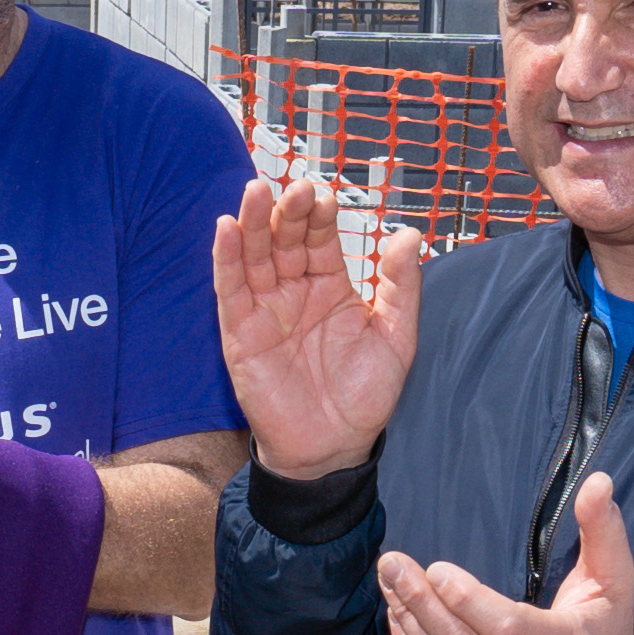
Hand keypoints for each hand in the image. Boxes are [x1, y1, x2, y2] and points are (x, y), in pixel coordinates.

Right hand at [214, 176, 424, 482]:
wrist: (334, 446)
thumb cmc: (365, 394)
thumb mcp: (396, 336)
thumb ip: (401, 286)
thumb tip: (408, 233)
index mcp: (329, 284)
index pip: (320, 237)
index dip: (320, 214)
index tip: (325, 195)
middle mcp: (294, 289)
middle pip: (284, 238)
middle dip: (288, 211)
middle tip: (296, 188)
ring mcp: (265, 309)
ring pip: (254, 255)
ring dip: (253, 222)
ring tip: (257, 191)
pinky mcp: (240, 333)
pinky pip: (230, 290)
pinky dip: (226, 259)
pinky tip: (227, 228)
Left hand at [379, 473, 633, 634]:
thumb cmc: (603, 627)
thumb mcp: (615, 577)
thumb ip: (603, 529)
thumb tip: (598, 481)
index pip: (508, 628)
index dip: (468, 601)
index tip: (436, 570)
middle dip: (423, 603)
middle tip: (393, 566)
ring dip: (410, 624)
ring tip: (390, 583)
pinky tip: (398, 619)